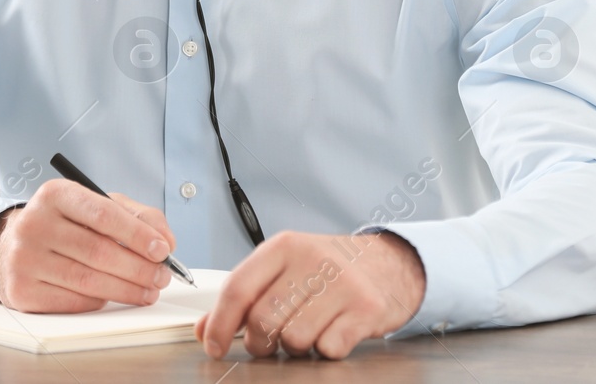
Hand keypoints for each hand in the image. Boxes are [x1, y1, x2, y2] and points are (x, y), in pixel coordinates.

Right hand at [0, 179, 177, 312]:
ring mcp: (23, 258)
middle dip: (138, 267)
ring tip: (148, 291)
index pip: (103, 214)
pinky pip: (72, 300)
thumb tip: (165, 241)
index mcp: (55, 194)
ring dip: (127, 289)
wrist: (14, 246)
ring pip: (88, 280)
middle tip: (162, 276)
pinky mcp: (21, 290)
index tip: (163, 250)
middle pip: (98, 251)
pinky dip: (100, 300)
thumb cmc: (65, 225)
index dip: (138, 234)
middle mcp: (34, 224)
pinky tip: (114, 296)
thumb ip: (137, 216)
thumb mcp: (97, 206)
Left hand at [195, 231, 425, 359]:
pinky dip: (326, 349)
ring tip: (308, 330)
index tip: (214, 345)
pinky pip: (328, 348)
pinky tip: (333, 331)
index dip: (220, 323)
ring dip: (295, 347)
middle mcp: (312, 259)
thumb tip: (205, 327)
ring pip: (293, 338)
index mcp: (285, 246)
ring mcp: (342, 283)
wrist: (390, 264)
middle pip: (262, 319)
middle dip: (260, 342)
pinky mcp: (366, 308)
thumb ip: (246, 294)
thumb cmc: (330, 269)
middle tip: (269, 341)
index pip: (238, 287)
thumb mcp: (285, 269)